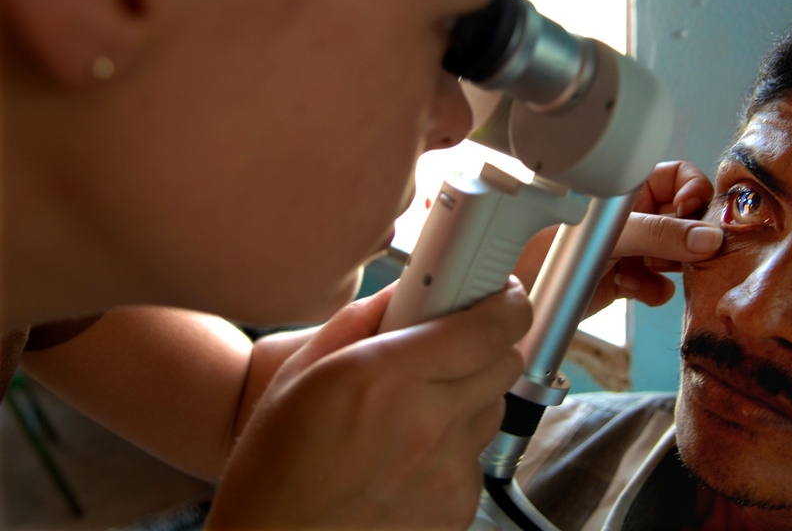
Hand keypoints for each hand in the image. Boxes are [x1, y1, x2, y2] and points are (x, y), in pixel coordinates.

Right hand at [206, 280, 530, 528]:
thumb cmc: (275, 468)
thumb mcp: (301, 372)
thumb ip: (361, 320)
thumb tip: (403, 293)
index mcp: (389, 376)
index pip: (491, 326)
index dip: (507, 303)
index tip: (503, 296)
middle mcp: (429, 423)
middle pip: (506, 363)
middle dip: (487, 346)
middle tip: (451, 349)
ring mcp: (448, 471)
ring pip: (493, 410)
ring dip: (470, 398)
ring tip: (417, 411)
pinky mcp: (456, 509)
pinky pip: (477, 459)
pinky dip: (455, 449)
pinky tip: (409, 456)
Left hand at [515, 160, 721, 313]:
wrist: (523, 290)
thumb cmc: (547, 246)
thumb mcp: (610, 235)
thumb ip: (660, 234)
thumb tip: (708, 238)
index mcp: (628, 188)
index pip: (679, 177)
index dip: (693, 192)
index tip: (693, 213)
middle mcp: (634, 215)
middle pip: (685, 220)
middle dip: (685, 239)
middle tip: (677, 251)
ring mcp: (633, 247)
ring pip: (677, 255)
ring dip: (666, 266)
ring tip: (643, 267)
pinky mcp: (628, 278)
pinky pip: (660, 284)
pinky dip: (650, 289)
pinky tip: (627, 286)